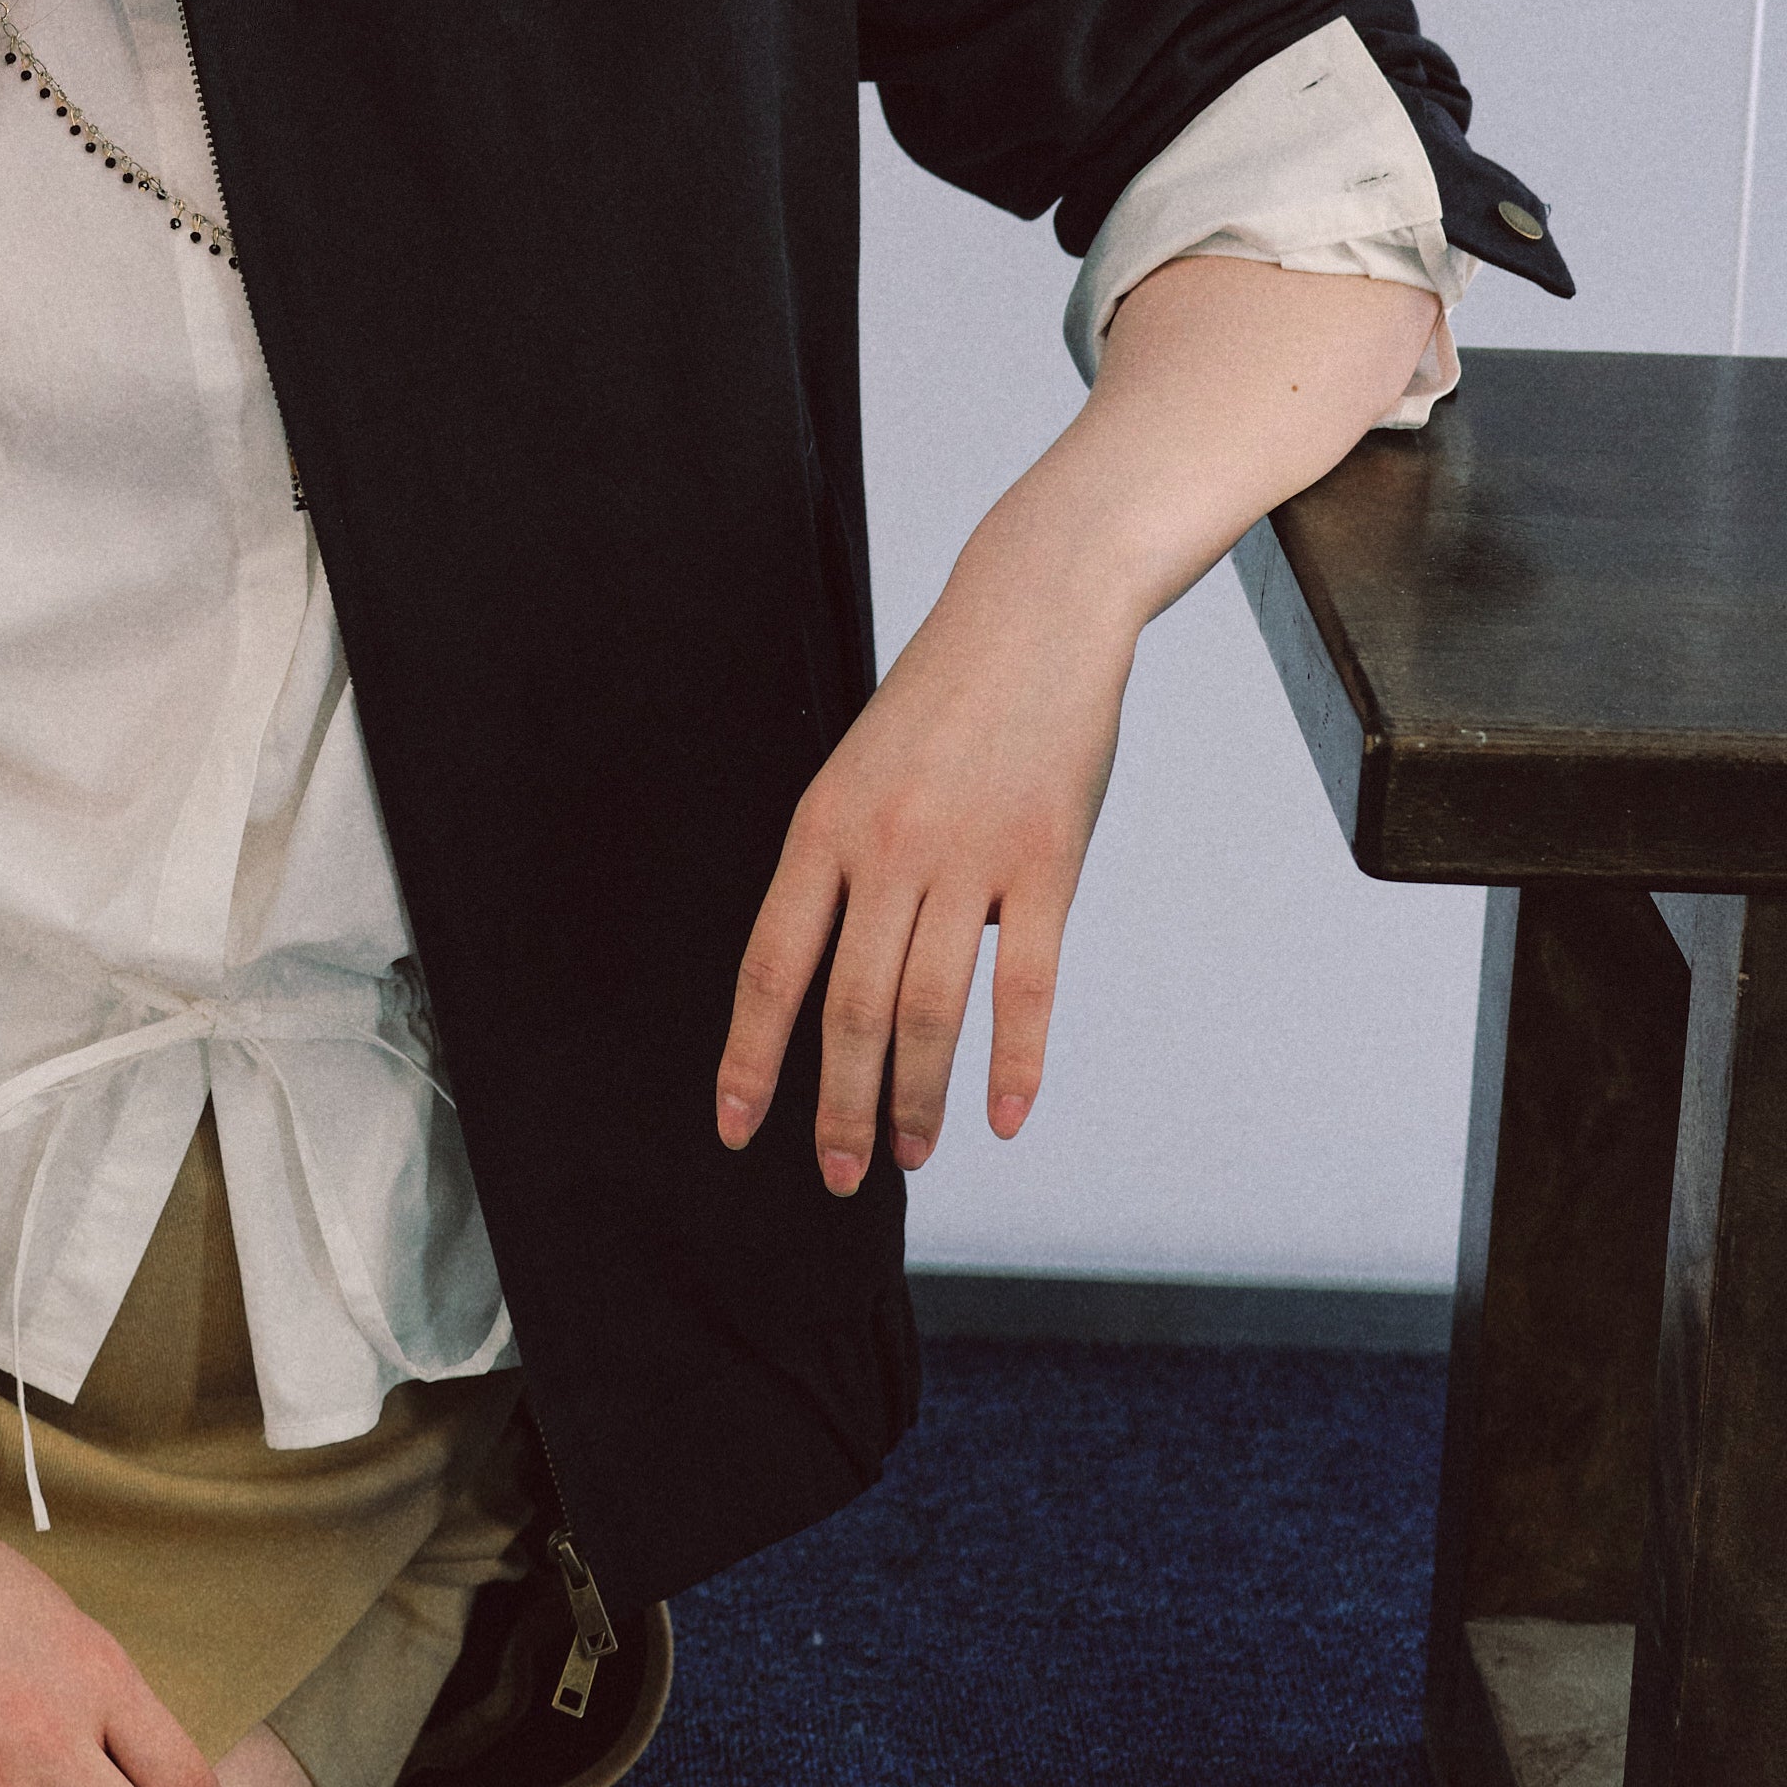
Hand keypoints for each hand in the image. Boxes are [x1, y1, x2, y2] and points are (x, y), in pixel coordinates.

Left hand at [717, 510, 1134, 1193]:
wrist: (1035, 611)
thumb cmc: (944, 701)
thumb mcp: (859, 772)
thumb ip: (841, 868)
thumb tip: (823, 980)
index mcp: (823, 827)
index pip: (771, 966)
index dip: (751, 1057)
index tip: (738, 1128)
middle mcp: (887, 848)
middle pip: (849, 1009)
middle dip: (838, 1106)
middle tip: (840, 1175)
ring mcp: (970, 857)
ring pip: (929, 1010)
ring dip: (916, 1098)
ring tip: (910, 1153)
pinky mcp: (1048, 862)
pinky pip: (1027, 985)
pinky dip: (1015, 1063)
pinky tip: (1005, 1117)